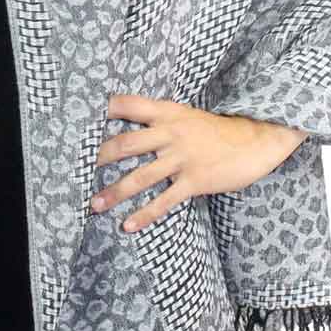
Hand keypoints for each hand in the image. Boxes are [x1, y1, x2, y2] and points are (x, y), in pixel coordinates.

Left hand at [90, 94, 308, 233]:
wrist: (256, 140)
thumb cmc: (215, 130)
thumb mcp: (184, 115)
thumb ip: (156, 119)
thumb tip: (123, 126)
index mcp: (166, 113)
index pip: (126, 104)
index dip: (100, 110)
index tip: (75, 120)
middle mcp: (170, 133)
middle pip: (125, 143)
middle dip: (98, 157)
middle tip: (73, 170)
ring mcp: (182, 157)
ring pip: (140, 176)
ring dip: (114, 192)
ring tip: (94, 205)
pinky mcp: (195, 180)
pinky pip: (164, 200)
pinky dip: (145, 214)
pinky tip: (128, 225)